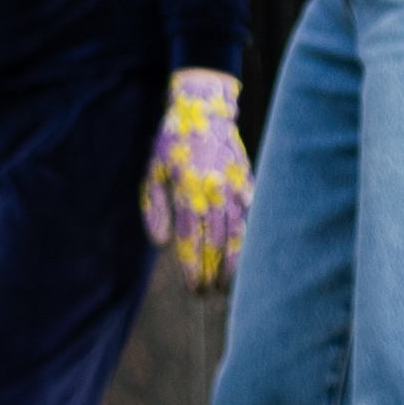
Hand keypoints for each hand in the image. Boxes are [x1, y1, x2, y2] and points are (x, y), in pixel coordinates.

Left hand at [150, 68, 251, 294]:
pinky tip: (249, 258)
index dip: (192, 267)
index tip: (192, 288)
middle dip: (213, 272)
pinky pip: (252, 217)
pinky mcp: (249, 183)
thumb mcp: (151, 172)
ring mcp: (235, 187)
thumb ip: (154, 209)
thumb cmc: (170, 143)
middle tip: (207, 295)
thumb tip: (160, 245)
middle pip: (216, 242)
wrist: (203, 109)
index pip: (190, 239)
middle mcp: (213, 192)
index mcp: (186, 190)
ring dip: (234, 262)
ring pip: (238, 234)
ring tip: (227, 286)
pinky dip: (251, 240)